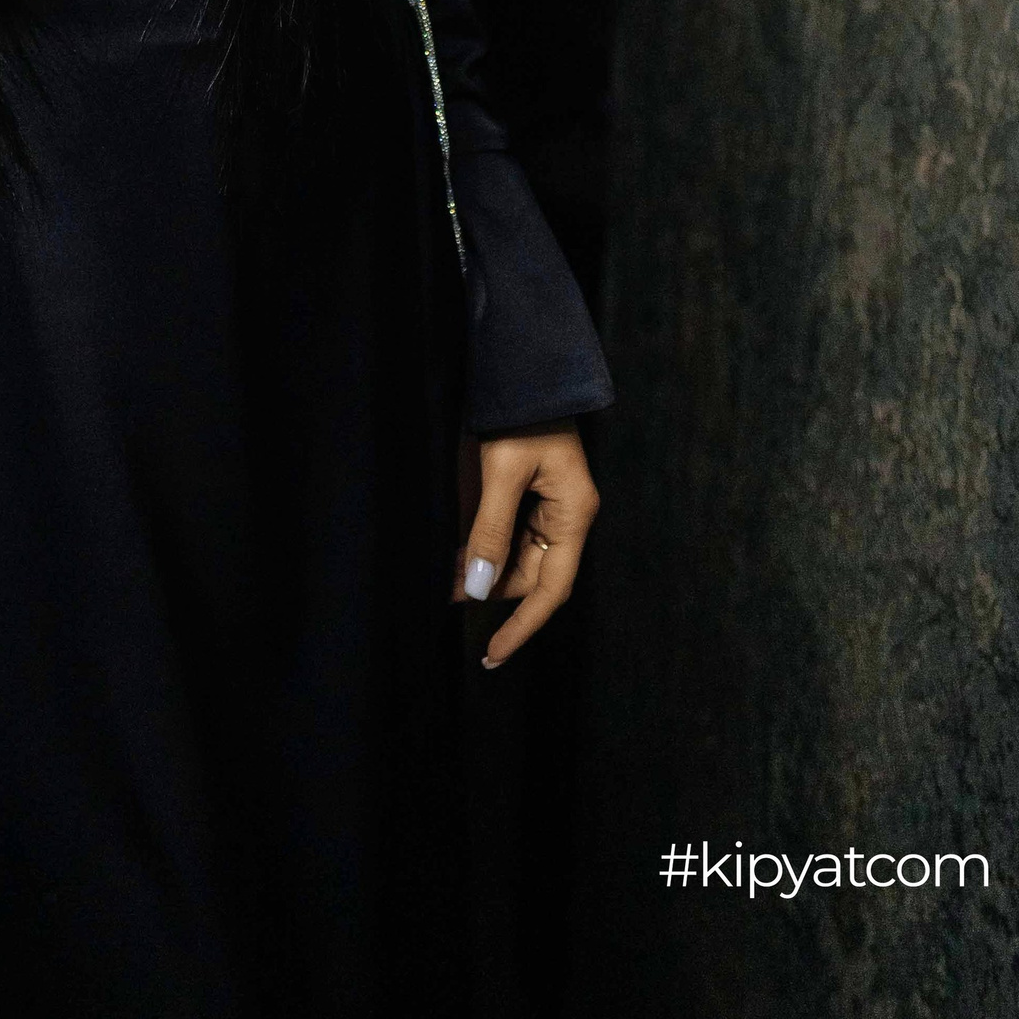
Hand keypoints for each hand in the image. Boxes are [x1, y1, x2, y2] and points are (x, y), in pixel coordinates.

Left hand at [452, 423, 598, 668]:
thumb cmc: (518, 413)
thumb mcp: (501, 472)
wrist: (521, 365)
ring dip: (483, 568)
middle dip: (490, 589)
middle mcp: (566, 516)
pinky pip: (510, 533)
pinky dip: (483, 545)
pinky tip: (457, 550)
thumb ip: (490, 531)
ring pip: (517, 557)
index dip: (522, 626)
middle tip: (446, 592)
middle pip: (531, 575)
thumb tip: (476, 589)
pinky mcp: (530, 492)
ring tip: (445, 574)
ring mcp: (549, 504)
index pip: (551, 590)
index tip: (492, 653)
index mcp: (573, 515)